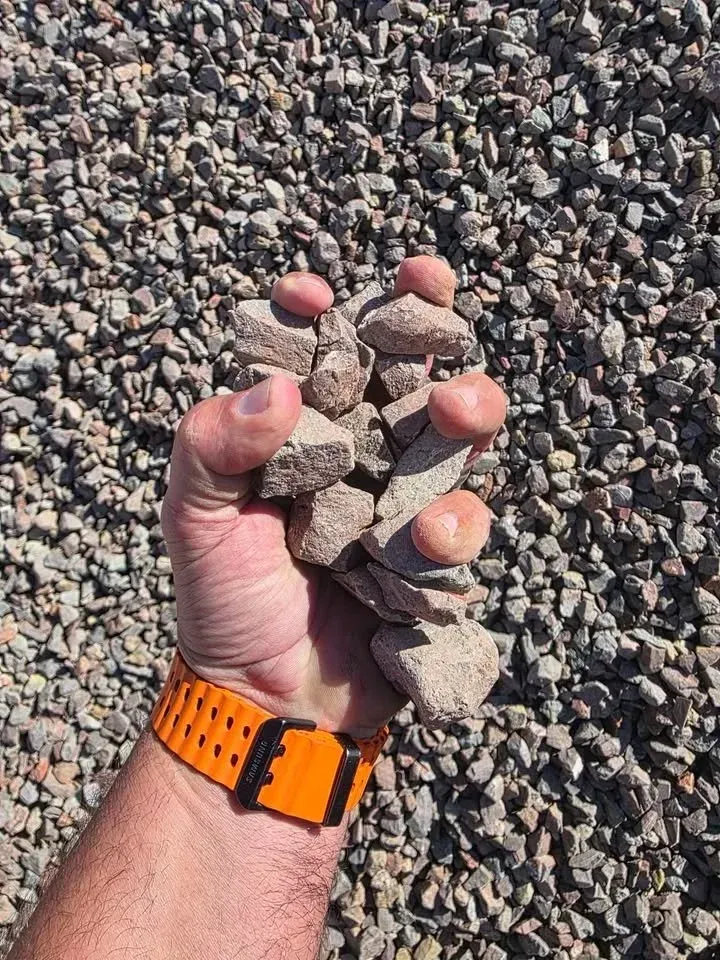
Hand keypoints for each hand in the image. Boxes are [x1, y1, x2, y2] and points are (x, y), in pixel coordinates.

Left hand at [160, 256, 506, 737]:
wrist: (266, 700)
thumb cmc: (225, 601)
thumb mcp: (193, 520)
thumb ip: (210, 447)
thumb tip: (273, 390)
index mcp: (301, 433)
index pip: (320, 351)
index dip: (323, 311)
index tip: (311, 290)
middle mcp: (360, 453)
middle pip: (408, 372)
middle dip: (427, 328)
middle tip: (433, 296)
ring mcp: (405, 500)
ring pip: (456, 435)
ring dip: (468, 408)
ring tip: (460, 407)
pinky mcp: (438, 556)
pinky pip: (463, 521)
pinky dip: (453, 522)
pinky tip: (426, 540)